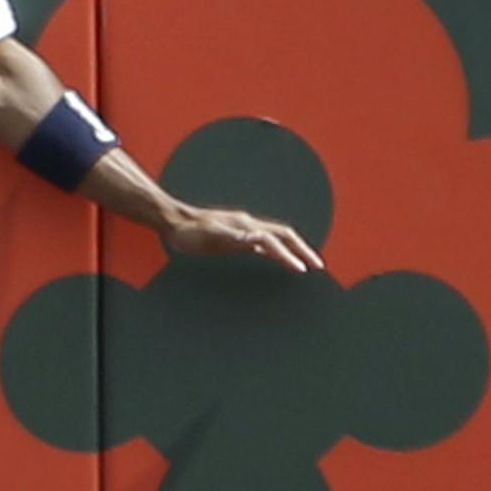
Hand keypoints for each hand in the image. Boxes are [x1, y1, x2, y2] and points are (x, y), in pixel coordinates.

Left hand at [163, 202, 326, 276]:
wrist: (171, 220)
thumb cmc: (187, 232)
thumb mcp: (209, 237)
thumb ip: (235, 238)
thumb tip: (258, 238)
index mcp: (244, 226)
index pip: (275, 240)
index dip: (290, 255)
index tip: (304, 270)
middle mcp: (248, 225)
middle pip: (284, 234)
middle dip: (303, 249)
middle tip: (318, 265)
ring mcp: (243, 228)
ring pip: (277, 236)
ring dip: (294, 248)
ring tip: (306, 263)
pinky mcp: (237, 234)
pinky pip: (264, 242)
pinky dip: (278, 250)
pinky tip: (278, 258)